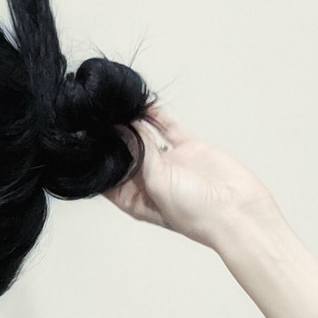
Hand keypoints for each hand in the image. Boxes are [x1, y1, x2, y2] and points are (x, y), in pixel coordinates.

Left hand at [103, 108, 280, 250]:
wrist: (237, 210)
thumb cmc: (195, 213)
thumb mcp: (157, 185)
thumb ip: (141, 156)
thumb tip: (126, 131)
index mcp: (136, 200)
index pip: (108, 179)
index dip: (96, 162)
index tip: (80, 144)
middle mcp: (150, 181)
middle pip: (125, 156)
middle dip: (111, 140)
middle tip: (91, 118)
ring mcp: (170, 163)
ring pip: (145, 138)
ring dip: (131, 125)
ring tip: (113, 107)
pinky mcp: (189, 148)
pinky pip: (167, 128)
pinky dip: (155, 116)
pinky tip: (140, 104)